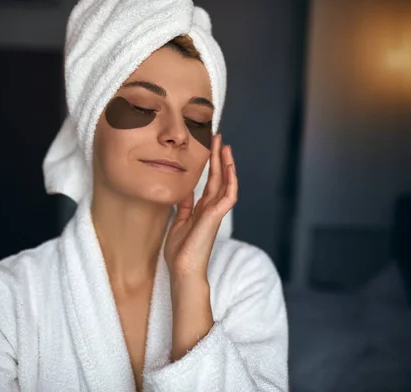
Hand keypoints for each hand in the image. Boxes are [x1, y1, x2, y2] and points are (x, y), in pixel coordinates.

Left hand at [164, 134, 237, 280]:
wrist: (183, 271)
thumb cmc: (180, 252)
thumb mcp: (179, 223)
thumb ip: (184, 207)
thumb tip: (184, 193)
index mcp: (201, 210)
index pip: (208, 182)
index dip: (209, 165)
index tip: (208, 148)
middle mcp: (210, 209)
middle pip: (217, 178)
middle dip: (218, 158)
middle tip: (218, 138)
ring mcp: (215, 213)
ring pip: (225, 184)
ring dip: (227, 165)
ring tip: (226, 146)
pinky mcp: (216, 218)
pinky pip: (228, 197)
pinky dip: (231, 182)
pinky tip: (230, 168)